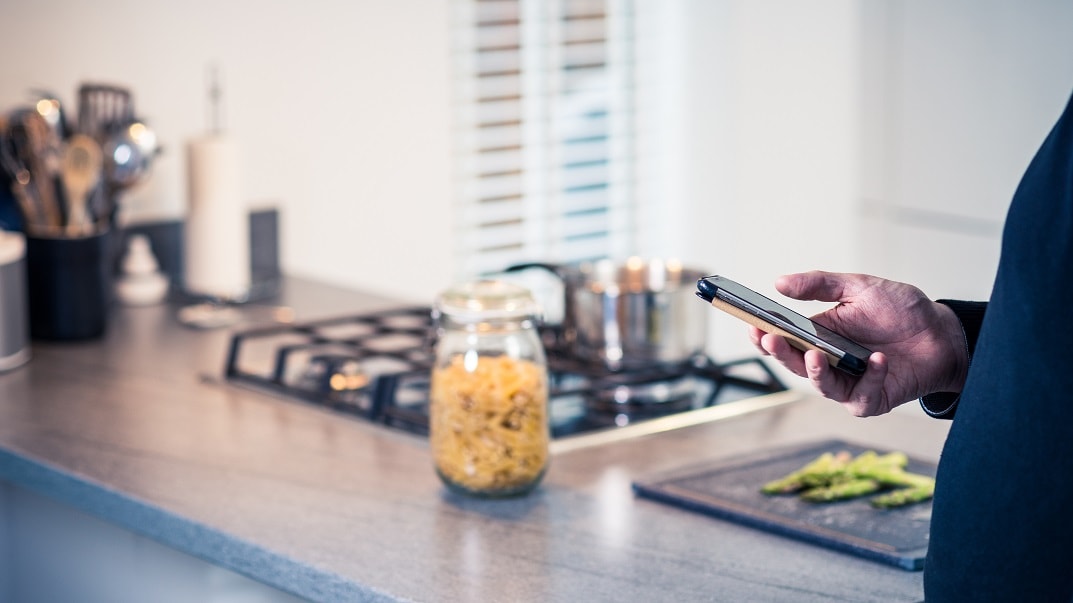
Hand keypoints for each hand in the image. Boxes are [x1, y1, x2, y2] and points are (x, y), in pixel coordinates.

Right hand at [748, 271, 968, 416]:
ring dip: (815, 372)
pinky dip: (869, 378)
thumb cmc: (901, 311)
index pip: (783, 338)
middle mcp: (829, 361)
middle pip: (795, 363)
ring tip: (816, 354)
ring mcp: (849, 383)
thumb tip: (779, 282)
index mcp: (819, 335)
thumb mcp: (858, 286)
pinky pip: (861, 395)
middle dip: (780, 353)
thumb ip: (819, 284)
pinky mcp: (871, 399)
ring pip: (821, 385)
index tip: (752, 324)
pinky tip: (877, 359)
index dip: (764, 335)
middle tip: (771, 339)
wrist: (942, 333)